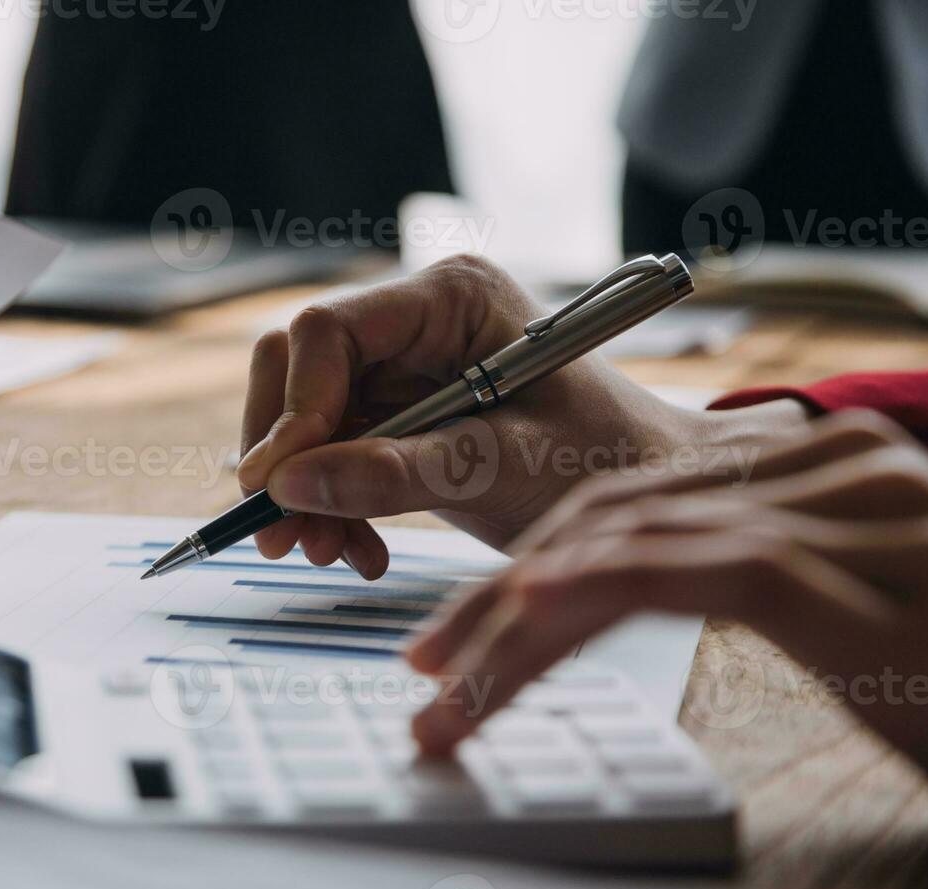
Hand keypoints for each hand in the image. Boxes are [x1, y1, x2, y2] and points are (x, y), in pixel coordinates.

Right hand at [237, 254, 808, 578]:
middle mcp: (415, 320)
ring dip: (304, 492)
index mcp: (451, 297)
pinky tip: (361, 548)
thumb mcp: (501, 469)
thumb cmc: (602, 460)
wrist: (646, 491)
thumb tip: (287, 486)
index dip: (294, 407)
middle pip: (298, 370)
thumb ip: (396, 473)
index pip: (328, 331)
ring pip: (304, 419)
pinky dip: (332, 505)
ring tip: (331, 553)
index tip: (280, 486)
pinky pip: (330, 454)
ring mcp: (402, 367)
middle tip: (282, 535)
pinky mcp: (398, 414)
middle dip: (285, 456)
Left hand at [407, 411, 927, 821]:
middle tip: (428, 673)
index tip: (460, 638)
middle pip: (615, 518)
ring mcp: (850, 512)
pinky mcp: (854, 575)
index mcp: (824, 465)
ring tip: (449, 698)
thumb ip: (758, 575)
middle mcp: (834, 466)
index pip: (636, 504)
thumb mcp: (860, 623)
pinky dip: (587, 608)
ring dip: (516, 627)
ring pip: (629, 547)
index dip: (532, 566)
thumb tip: (615, 587)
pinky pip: (686, 577)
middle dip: (501, 603)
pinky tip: (520, 645)